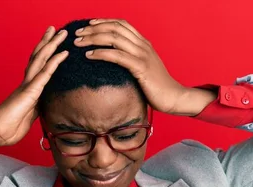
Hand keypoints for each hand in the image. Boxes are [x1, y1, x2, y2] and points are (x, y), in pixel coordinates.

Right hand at [0, 27, 68, 146]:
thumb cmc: (10, 127)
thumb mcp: (30, 115)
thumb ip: (37, 106)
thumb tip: (45, 104)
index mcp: (28, 89)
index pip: (39, 67)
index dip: (47, 55)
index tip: (55, 44)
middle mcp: (27, 83)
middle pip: (39, 58)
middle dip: (49, 43)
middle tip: (58, 30)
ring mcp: (28, 86)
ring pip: (41, 60)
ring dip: (52, 45)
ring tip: (61, 33)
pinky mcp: (30, 92)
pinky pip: (44, 74)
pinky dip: (54, 62)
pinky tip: (62, 53)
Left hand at [74, 19, 215, 115]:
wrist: (174, 97)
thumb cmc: (157, 87)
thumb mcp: (143, 69)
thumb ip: (131, 61)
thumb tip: (113, 62)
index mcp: (143, 43)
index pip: (121, 24)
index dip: (103, 22)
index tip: (88, 25)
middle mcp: (143, 45)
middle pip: (114, 28)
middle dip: (93, 29)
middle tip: (78, 34)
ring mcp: (142, 55)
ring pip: (113, 38)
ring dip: (93, 38)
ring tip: (79, 43)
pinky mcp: (141, 67)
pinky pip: (117, 56)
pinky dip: (101, 53)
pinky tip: (89, 56)